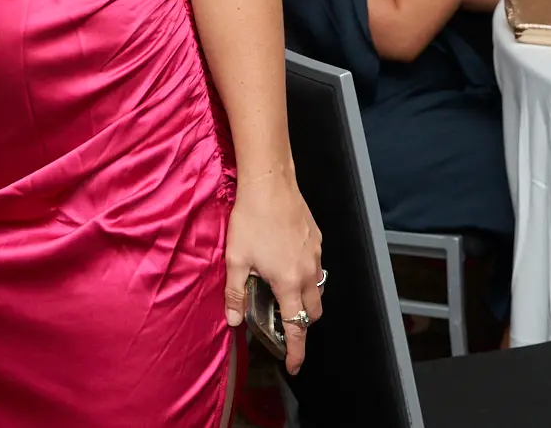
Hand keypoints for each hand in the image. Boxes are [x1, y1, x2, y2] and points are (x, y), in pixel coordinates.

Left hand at [225, 170, 324, 373]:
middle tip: (283, 324)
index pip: (296, 327)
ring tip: (283, 292)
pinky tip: (286, 262)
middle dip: (302, 324)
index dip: (297, 351)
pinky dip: (306, 275)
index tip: (294, 365)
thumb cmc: (251, 219)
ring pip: (318, 289)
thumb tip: (232, 320)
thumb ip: (235, 293)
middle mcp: (307, 273)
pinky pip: (316, 266)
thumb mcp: (235, 259)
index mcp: (288, 283)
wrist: (270, 183)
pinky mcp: (316, 239)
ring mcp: (316, 255)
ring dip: (305, 299)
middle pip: (313, 313)